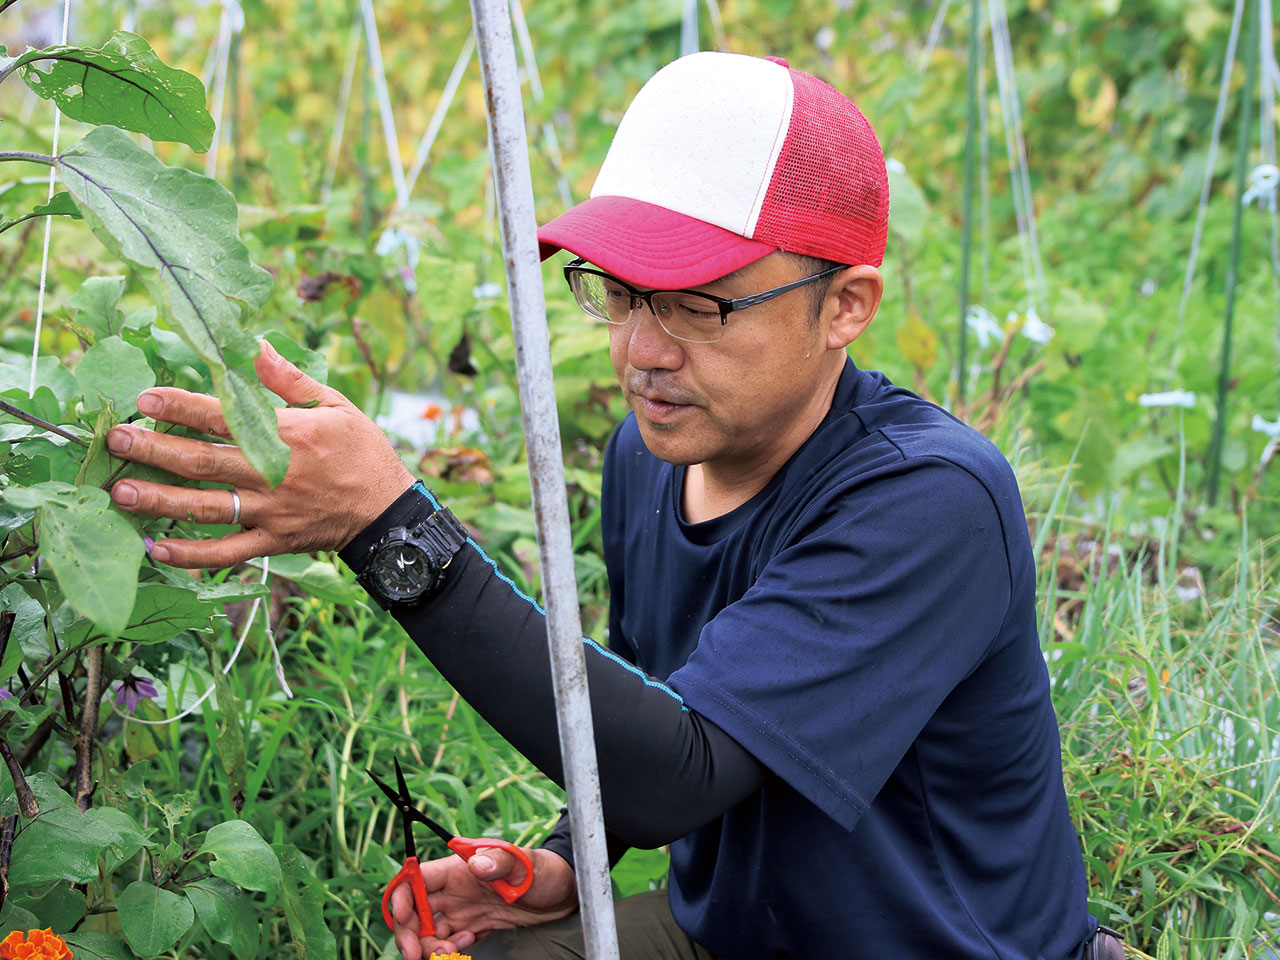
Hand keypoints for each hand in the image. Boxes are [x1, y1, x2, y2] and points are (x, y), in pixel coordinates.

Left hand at [107, 339, 415, 567]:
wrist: (389, 512)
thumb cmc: (362, 453)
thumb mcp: (335, 405)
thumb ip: (288, 379)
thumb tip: (253, 344)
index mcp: (288, 435)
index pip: (223, 417)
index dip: (181, 407)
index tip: (145, 398)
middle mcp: (272, 474)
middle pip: (203, 462)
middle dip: (154, 450)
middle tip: (116, 441)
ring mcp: (271, 512)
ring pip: (206, 507)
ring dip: (160, 501)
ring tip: (120, 493)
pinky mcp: (273, 541)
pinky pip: (226, 553)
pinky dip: (192, 554)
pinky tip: (158, 549)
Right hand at [392, 847, 576, 958]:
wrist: (562, 894)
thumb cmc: (543, 870)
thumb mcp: (524, 863)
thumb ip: (499, 862)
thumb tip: (476, 865)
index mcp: (457, 869)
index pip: (415, 879)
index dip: (401, 898)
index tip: (402, 920)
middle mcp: (454, 890)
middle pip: (415, 911)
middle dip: (409, 933)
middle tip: (416, 954)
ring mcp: (463, 910)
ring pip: (428, 932)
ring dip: (429, 947)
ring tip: (450, 953)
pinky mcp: (473, 927)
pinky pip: (448, 943)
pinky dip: (448, 952)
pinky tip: (465, 948)